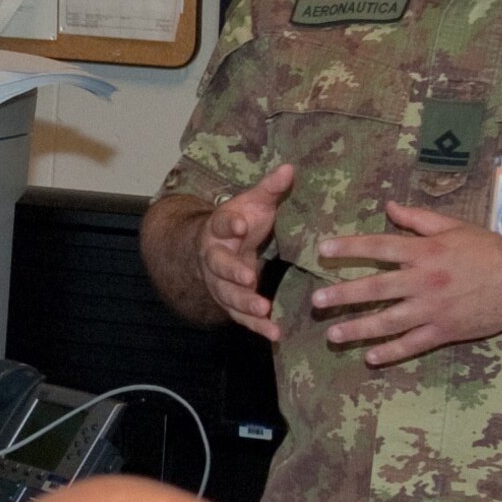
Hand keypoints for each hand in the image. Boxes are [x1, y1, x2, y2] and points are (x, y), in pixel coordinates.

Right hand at [197, 165, 293, 340]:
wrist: (211, 248)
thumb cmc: (240, 222)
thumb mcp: (253, 203)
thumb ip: (269, 189)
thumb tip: (291, 168)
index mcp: (218, 229)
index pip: (221, 224)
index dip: (230, 226)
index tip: (241, 227)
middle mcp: (213, 258)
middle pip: (219, 267)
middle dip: (233, 273)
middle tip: (249, 278)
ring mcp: (218, 283)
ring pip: (227, 295)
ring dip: (244, 304)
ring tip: (264, 311)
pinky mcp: (229, 301)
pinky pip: (240, 316)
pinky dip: (256, 326)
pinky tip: (274, 334)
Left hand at [310, 202, 501, 366]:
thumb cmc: (489, 249)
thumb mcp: (454, 226)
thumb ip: (418, 219)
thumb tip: (388, 206)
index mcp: (425, 252)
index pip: (379, 248)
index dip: (349, 248)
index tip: (323, 251)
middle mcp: (424, 281)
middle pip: (375, 289)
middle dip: (342, 295)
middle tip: (316, 300)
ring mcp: (433, 309)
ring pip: (388, 322)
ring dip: (358, 329)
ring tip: (333, 335)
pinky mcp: (444, 331)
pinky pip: (412, 344)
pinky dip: (390, 353)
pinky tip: (369, 358)